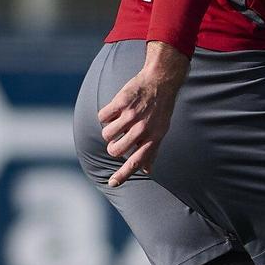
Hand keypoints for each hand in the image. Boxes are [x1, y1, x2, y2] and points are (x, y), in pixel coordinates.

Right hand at [99, 42, 188, 186]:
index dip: (124, 174)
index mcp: (153, 137)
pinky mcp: (121, 102)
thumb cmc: (160, 108)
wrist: (161, 80)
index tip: (112, 184)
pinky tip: (116, 109)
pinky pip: (102, 117)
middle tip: (117, 138)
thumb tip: (148, 171)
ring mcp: (131, 115)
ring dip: (108, 130)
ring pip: (106, 134)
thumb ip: (152, 150)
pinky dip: (105, 115)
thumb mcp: (162, 130)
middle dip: (112, 146)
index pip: (137, 161)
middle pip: (115, 150)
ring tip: (119, 121)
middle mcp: (143, 129)